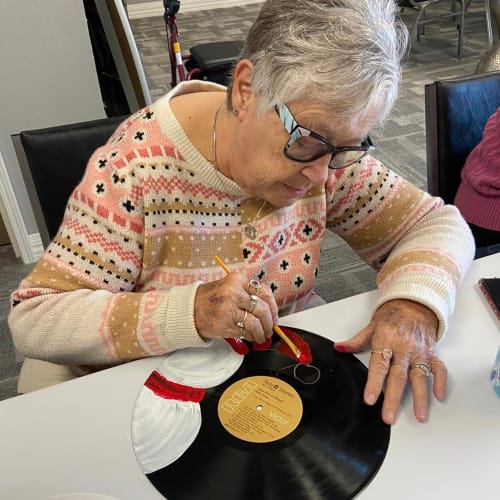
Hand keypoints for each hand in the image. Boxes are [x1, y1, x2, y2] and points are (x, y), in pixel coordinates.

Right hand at [194, 272, 278, 343]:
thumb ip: (248, 293)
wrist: (190, 309)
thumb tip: (270, 309)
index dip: (273, 306)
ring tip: (262, 335)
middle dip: (270, 322)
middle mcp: (234, 293)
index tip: (274, 314)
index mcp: (237, 280)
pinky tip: (251, 336)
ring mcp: (229, 309)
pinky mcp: (225, 324)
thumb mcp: (230, 286)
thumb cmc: (211, 298)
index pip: (264, 292)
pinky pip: (245, 332)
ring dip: (262, 332)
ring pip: (255, 324)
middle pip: (262, 309)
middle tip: (270, 327)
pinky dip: (251, 336)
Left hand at [334, 299, 446, 424]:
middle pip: (398, 376)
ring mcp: (420, 352)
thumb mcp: (371, 326)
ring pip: (420, 377)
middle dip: (393, 398)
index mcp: (386, 341)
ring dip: (420, 397)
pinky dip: (440, 381)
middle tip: (389, 416)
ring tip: (419, 415)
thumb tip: (339, 348)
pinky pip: (439, 368)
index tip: (370, 398)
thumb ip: (356, 341)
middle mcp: (404, 348)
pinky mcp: (432, 353)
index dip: (374, 383)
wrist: (415, 303)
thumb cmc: (392, 316)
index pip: (379, 365)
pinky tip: (438, 395)